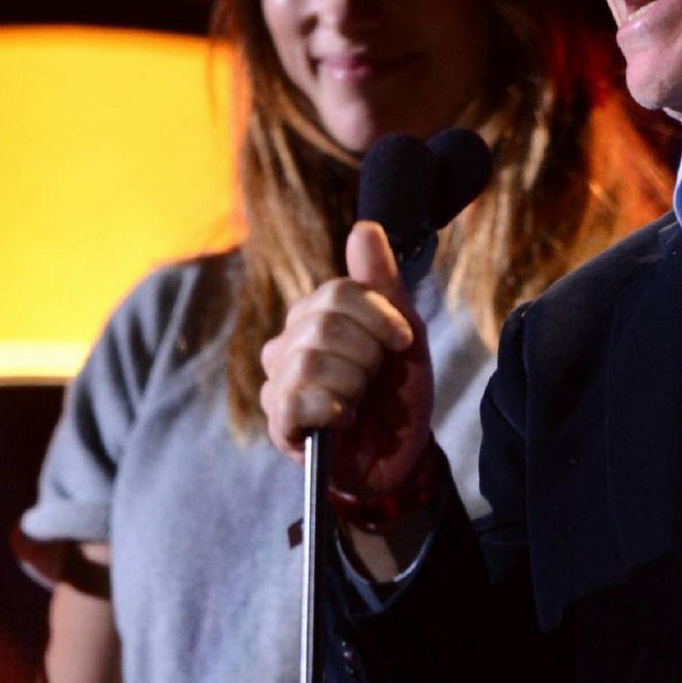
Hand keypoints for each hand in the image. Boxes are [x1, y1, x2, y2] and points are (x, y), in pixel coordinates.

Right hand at [259, 222, 433, 505]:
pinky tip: (344, 418)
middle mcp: (288, 344)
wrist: (402, 454)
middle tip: (375, 380)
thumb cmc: (397, 392)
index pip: (338, 292)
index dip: (379, 315)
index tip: (403, 341)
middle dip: (368, 355)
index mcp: (314, 317)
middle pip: (323, 324)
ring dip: (352, 384)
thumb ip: (382, 283)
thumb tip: (364, 228)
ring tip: (359, 402)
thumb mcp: (402, 334)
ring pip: (308, 361)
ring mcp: (278, 383)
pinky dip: (329, 407)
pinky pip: (291, 400)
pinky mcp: (280, 424)